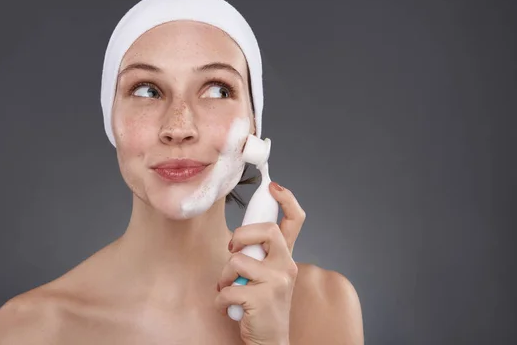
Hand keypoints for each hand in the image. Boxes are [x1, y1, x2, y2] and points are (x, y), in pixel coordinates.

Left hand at [215, 182, 305, 344]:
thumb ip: (260, 255)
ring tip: (229, 288)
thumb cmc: (262, 306)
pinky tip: (228, 307)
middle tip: (233, 248)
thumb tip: (240, 236)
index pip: (295, 220)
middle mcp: (286, 266)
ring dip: (224, 276)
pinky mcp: (262, 299)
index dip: (287, 199)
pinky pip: (228, 288)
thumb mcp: (267, 276)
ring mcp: (276, 283)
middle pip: (266, 230)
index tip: (273, 186)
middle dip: (241, 235)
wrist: (270, 341)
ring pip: (238, 260)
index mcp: (286, 258)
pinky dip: (220, 299)